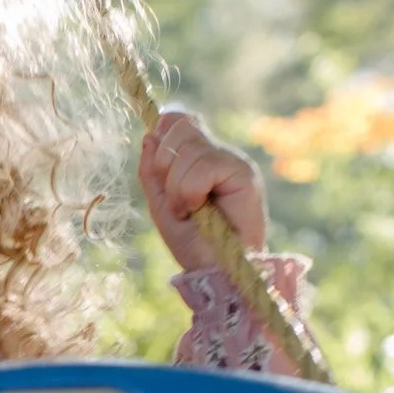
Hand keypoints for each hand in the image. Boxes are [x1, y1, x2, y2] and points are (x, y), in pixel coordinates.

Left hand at [139, 109, 266, 274]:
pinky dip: (190, 191)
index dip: (162, 136)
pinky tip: (198, 209)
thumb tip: (149, 134)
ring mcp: (232, 161)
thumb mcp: (161, 203)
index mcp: (199, 157)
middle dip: (163, 164)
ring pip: (187, 146)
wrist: (215, 272)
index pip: (177, 120)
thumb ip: (152, 170)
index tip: (159, 173)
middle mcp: (217, 154)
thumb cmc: (192, 244)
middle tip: (174, 199)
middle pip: (179, 125)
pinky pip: (203, 165)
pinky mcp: (243, 174)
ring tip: (186, 211)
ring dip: (176, 186)